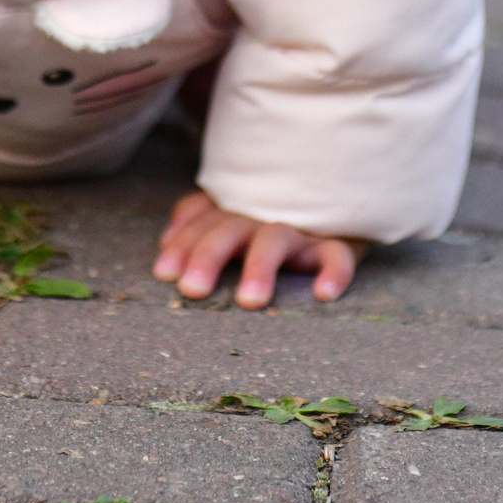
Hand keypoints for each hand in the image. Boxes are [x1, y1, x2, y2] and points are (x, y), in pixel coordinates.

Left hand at [151, 190, 363, 309]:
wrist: (337, 201)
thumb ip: (200, 222)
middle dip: (208, 255)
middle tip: (192, 289)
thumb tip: (165, 241)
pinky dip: (335, 271)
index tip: (164, 274)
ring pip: (276, 239)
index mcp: (236, 212)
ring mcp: (300, 229)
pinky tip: (324, 294)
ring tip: (250, 301)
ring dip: (260, 266)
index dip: (183, 245)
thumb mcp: (233, 216)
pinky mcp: (338, 242)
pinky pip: (338, 255)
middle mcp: (264, 217)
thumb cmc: (271, 222)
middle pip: (231, 229)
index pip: (204, 223)